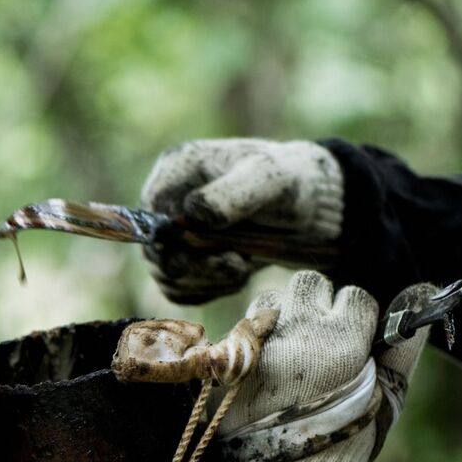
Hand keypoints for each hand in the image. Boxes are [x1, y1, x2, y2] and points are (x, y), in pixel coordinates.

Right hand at [141, 138, 343, 303]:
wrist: (310, 207)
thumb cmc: (290, 181)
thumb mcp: (267, 180)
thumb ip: (230, 195)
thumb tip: (191, 215)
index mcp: (176, 171)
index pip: (151, 219)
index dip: (179, 244)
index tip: (224, 253)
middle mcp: (167, 202)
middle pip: (156, 252)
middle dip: (197, 268)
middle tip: (238, 266)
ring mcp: (175, 232)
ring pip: (167, 276)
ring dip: (206, 282)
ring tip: (242, 268)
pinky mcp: (187, 257)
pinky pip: (182, 289)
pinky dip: (208, 290)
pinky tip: (236, 276)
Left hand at [216, 271, 433, 461]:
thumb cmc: (343, 441)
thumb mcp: (386, 397)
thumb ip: (404, 346)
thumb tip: (422, 292)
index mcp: (343, 341)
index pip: (355, 296)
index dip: (356, 316)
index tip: (353, 337)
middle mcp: (300, 332)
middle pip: (309, 283)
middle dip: (317, 302)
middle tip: (317, 333)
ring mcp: (263, 342)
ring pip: (272, 297)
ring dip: (282, 312)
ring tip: (288, 344)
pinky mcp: (234, 356)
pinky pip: (244, 323)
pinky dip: (255, 333)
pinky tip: (263, 358)